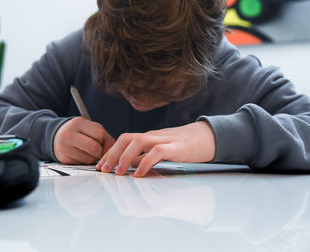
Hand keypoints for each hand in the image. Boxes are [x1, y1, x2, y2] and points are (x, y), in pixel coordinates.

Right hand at [54, 117, 114, 163]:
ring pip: (89, 159)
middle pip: (94, 148)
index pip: (99, 133)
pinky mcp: (64, 159)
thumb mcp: (89, 127)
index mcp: (78, 123)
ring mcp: (65, 147)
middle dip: (99, 151)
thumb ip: (103, 136)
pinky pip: (82, 164)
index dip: (104, 140)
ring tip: (87, 151)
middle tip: (97, 150)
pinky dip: (85, 162)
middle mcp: (69, 134)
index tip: (102, 142)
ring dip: (93, 158)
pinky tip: (81, 155)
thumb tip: (116, 150)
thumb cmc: (78, 132)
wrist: (56, 137)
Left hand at [96, 121, 214, 176]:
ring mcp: (164, 140)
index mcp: (148, 137)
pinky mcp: (176, 147)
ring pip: (138, 141)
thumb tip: (127, 167)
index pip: (123, 140)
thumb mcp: (161, 150)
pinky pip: (157, 151)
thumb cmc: (185, 146)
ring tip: (117, 172)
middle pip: (126, 138)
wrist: (208, 137)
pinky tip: (138, 173)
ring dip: (124, 157)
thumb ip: (145, 157)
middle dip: (112, 154)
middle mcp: (153, 136)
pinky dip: (145, 162)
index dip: (109, 152)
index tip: (100, 165)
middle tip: (104, 170)